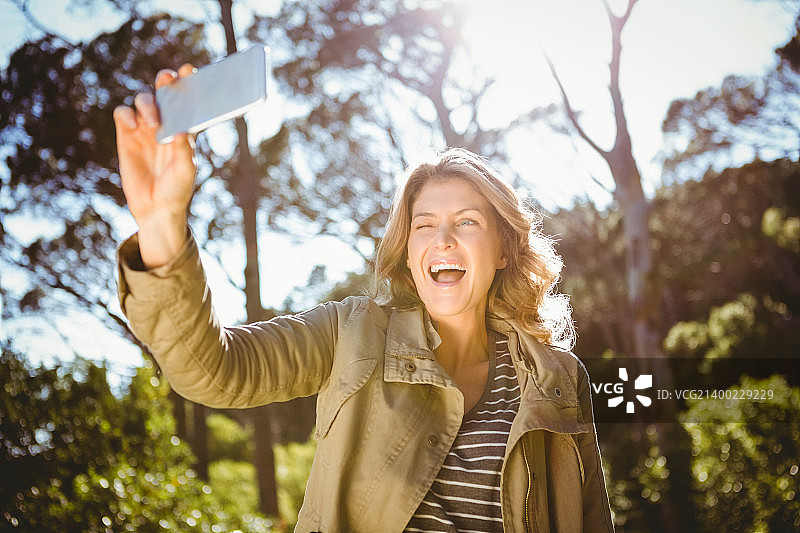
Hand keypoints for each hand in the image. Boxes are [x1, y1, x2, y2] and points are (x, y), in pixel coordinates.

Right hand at [113, 64, 196, 267]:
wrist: (155, 208)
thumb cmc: (177, 189)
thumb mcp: (185, 170)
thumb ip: (183, 149)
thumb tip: (180, 128)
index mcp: (185, 128)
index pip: (188, 100)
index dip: (187, 82)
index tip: (188, 70)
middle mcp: (166, 124)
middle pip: (163, 92)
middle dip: (165, 81)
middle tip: (167, 79)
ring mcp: (145, 128)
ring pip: (143, 100)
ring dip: (148, 104)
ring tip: (153, 124)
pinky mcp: (126, 136)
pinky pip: (123, 114)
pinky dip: (127, 114)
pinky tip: (134, 126)